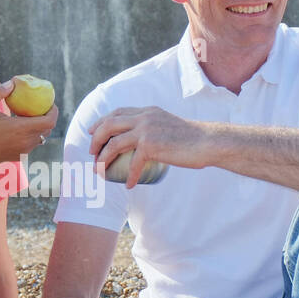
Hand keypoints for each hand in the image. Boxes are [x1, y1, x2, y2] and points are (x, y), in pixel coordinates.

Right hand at [0, 81, 58, 168]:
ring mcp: (24, 151)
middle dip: (48, 117)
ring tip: (32, 116)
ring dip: (40, 126)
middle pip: (47, 129)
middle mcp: (26, 142)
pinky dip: (32, 135)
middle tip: (42, 106)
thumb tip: (12, 83)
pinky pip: (32, 144)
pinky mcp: (20, 156)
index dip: (54, 111)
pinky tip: (22, 127)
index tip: (50, 103)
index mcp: (21, 129)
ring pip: (41, 137)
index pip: (49, 121)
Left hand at [88, 107, 204, 188]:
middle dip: (96, 140)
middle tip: (91, 154)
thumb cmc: (191, 139)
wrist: (207, 142)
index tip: (92, 132)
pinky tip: (129, 185)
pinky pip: (133, 163)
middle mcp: (144, 117)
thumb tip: (140, 143)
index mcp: (147, 111)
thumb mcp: (167, 126)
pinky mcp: (151, 145)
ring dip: (103, 159)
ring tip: (100, 171)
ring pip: (114, 143)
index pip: (117, 112)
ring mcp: (147, 130)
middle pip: (109, 125)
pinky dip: (130, 176)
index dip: (101, 122)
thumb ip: (152, 128)